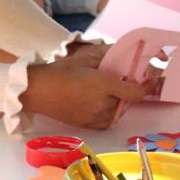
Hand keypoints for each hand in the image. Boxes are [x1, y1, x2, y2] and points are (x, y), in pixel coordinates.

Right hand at [21, 44, 146, 129]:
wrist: (39, 91)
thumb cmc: (60, 71)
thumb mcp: (83, 58)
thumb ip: (105, 56)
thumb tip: (121, 53)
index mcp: (104, 84)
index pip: (136, 93)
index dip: (140, 87)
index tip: (135, 80)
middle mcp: (104, 104)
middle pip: (127, 102)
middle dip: (124, 92)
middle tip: (113, 83)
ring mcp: (97, 118)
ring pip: (118, 112)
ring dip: (116, 104)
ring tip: (101, 94)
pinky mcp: (89, 126)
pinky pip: (108, 122)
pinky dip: (107, 114)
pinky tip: (95, 104)